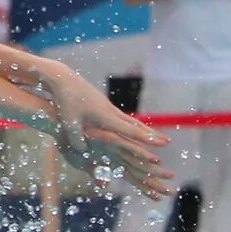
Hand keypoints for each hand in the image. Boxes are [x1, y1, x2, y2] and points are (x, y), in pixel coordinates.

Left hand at [45, 66, 172, 197]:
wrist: (64, 79)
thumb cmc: (65, 101)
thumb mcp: (68, 123)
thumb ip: (77, 139)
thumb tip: (82, 152)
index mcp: (105, 117)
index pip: (130, 130)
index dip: (146, 139)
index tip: (161, 144)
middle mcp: (110, 111)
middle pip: (135, 125)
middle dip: (151, 135)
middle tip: (166, 142)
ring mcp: (108, 107)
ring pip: (130, 120)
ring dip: (143, 128)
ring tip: (155, 135)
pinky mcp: (103, 104)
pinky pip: (122, 117)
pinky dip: (132, 123)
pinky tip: (134, 127)